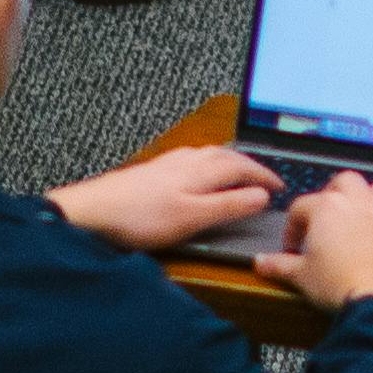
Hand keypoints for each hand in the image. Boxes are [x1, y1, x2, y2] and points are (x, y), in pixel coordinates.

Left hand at [56, 148, 281, 255]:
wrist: (92, 213)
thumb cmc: (140, 217)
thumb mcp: (192, 217)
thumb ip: (228, 206)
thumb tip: (261, 196)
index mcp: (201, 170)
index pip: (243, 167)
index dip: (264, 176)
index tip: (280, 187)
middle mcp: (186, 160)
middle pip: (227, 156)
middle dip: (250, 165)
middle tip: (266, 178)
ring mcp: (167, 163)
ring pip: (208, 155)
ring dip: (229, 160)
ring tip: (238, 170)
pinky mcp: (152, 171)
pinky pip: (191, 160)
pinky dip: (207, 163)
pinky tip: (196, 172)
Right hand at [279, 173, 372, 309]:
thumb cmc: (341, 288)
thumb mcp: (302, 278)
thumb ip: (280, 266)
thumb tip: (262, 262)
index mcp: (328, 208)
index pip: (302, 206)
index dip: (294, 226)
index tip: (294, 247)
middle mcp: (361, 201)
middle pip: (345, 181)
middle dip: (336, 194)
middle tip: (330, 216)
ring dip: (372, 199)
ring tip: (365, 218)